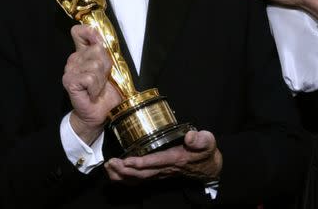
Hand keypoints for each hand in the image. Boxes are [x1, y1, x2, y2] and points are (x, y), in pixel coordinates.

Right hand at [62, 24, 121, 144]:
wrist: (99, 113)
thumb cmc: (105, 92)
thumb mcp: (109, 68)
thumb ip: (104, 51)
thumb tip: (100, 39)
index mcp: (82, 53)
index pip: (79, 32)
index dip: (89, 32)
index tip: (97, 42)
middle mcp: (73, 59)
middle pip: (97, 49)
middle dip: (106, 65)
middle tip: (103, 79)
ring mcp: (70, 70)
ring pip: (95, 64)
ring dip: (101, 79)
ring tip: (97, 88)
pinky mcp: (69, 81)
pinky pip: (90, 78)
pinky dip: (96, 88)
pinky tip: (92, 94)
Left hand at [104, 130, 221, 183]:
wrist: (209, 168)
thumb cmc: (206, 153)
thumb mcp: (208, 142)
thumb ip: (201, 139)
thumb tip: (190, 136)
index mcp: (175, 159)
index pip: (156, 162)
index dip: (141, 162)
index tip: (127, 160)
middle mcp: (165, 169)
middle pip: (142, 173)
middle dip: (125, 170)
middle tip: (110, 163)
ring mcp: (161, 174)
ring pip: (139, 178)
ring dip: (122, 175)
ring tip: (108, 168)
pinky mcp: (157, 174)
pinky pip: (139, 180)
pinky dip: (126, 179)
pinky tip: (115, 174)